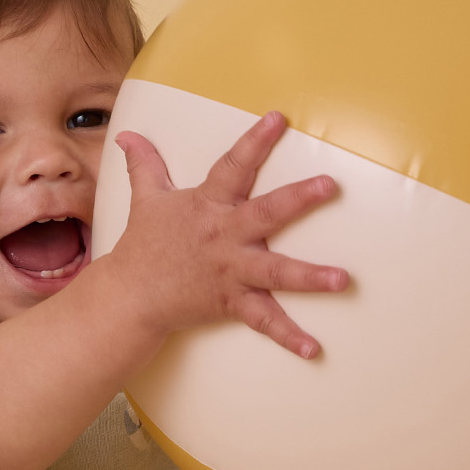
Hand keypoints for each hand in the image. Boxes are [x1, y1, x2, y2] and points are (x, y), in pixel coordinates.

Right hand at [111, 110, 348, 357]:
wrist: (130, 296)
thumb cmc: (144, 245)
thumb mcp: (146, 199)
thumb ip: (145, 165)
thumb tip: (127, 135)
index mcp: (209, 205)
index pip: (233, 166)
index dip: (254, 142)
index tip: (277, 119)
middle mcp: (224, 235)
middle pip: (265, 214)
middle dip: (298, 200)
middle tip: (329, 185)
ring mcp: (231, 271)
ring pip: (275, 272)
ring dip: (309, 276)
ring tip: (342, 280)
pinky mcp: (232, 302)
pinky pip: (264, 321)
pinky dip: (288, 336)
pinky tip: (314, 349)